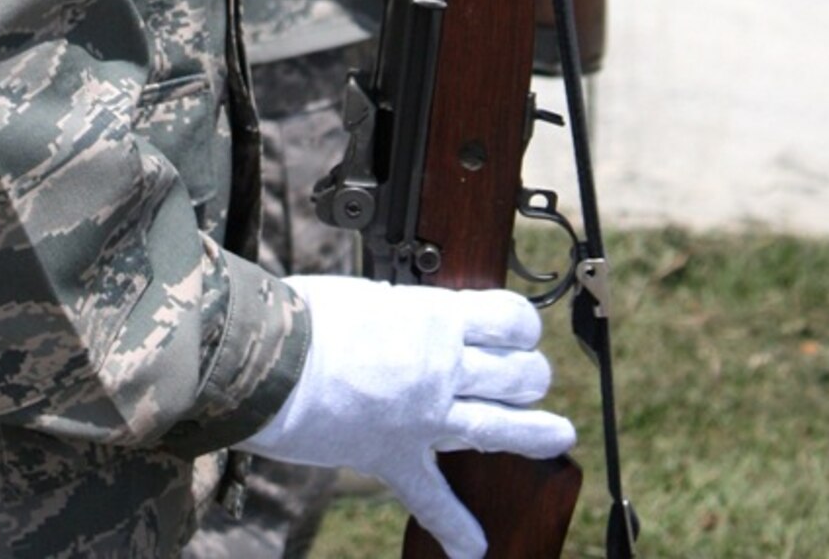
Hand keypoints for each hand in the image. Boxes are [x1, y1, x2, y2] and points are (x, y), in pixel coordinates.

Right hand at [242, 274, 575, 558]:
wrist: (270, 361)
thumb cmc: (307, 316)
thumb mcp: (369, 295)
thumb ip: (403, 314)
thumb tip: (412, 318)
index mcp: (436, 318)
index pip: (509, 319)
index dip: (523, 325)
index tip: (521, 329)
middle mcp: (442, 368)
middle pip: (518, 375)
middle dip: (531, 375)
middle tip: (528, 377)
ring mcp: (424, 418)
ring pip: (500, 427)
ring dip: (536, 434)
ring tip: (557, 436)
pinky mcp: (394, 457)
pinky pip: (433, 498)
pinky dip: (454, 526)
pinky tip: (473, 547)